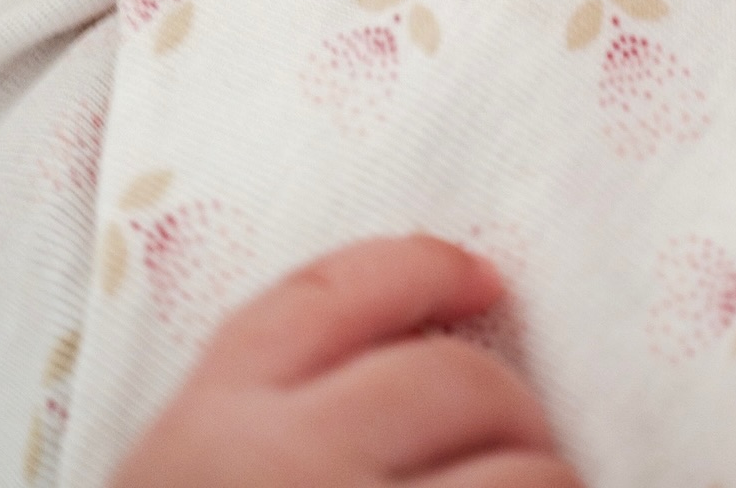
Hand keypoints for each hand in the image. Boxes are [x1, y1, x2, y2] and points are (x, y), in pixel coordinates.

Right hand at [111, 236, 580, 487]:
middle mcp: (279, 468)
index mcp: (204, 432)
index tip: (485, 273)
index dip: (424, 268)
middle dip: (509, 406)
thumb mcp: (185, 482)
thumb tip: (405, 361)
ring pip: (523, 470)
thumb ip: (269, 416)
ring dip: (550, 481)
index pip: (332, 293)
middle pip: (450, 377)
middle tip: (526, 447)